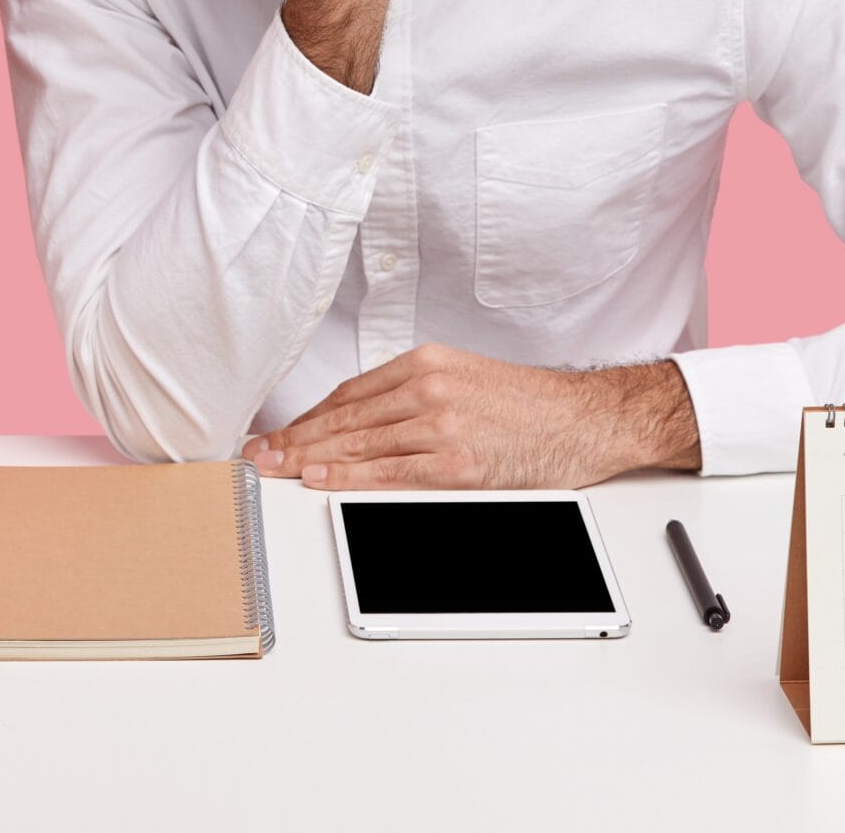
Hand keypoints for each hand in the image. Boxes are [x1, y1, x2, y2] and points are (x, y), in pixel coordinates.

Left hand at [241, 347, 701, 489]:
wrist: (586, 418)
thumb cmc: (532, 405)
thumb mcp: (465, 379)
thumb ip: (415, 395)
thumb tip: (364, 424)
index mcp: (427, 364)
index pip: (348, 394)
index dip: (307, 418)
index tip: (279, 433)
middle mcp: (428, 388)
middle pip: (344, 417)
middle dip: (294, 439)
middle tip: (258, 454)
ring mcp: (441, 424)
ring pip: (358, 443)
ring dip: (309, 459)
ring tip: (275, 469)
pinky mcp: (457, 462)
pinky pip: (389, 472)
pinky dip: (348, 477)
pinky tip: (320, 480)